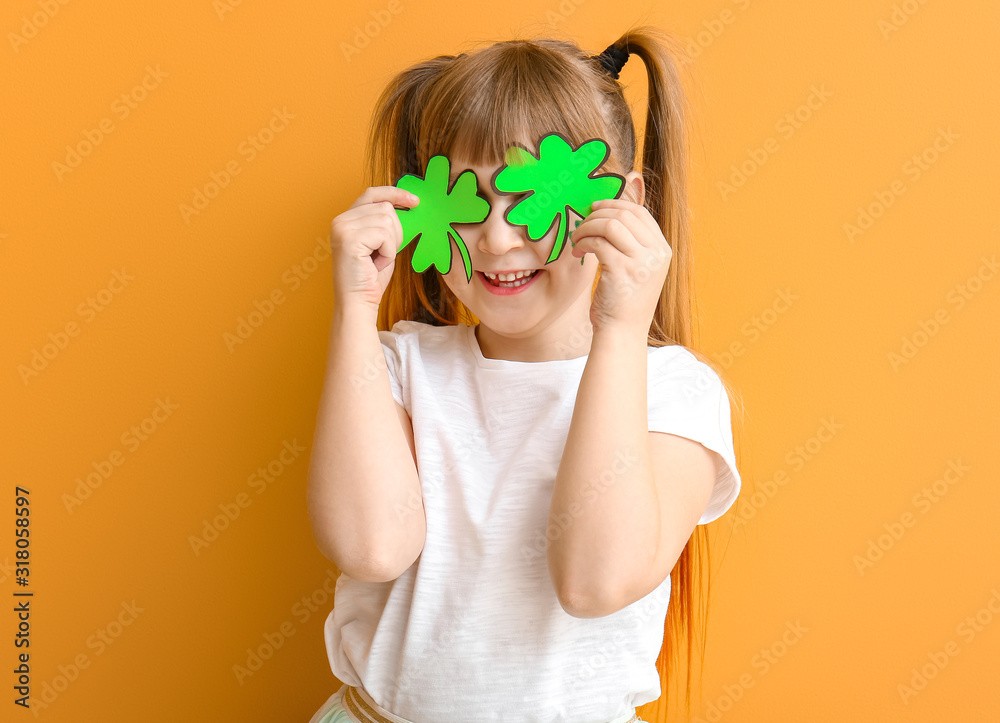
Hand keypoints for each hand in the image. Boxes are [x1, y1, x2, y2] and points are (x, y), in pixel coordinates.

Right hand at [329, 186, 418, 314]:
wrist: (358, 303)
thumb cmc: (370, 278)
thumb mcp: (380, 244)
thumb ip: (385, 224)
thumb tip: (408, 206)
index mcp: (346, 219)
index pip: (372, 194)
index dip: (395, 193)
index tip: (414, 201)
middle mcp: (340, 220)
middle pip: (385, 208)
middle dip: (395, 233)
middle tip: (382, 255)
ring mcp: (343, 228)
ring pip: (388, 220)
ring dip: (391, 245)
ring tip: (377, 260)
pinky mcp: (349, 239)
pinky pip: (385, 235)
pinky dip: (388, 253)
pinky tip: (376, 264)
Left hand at [568, 198, 671, 334]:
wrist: (621, 332)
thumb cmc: (623, 301)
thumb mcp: (636, 268)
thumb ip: (631, 243)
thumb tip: (608, 212)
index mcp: (662, 249)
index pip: (640, 212)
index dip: (615, 204)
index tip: (595, 208)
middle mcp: (656, 253)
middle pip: (624, 214)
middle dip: (597, 215)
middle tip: (581, 226)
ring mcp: (642, 262)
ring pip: (610, 225)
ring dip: (588, 228)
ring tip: (578, 240)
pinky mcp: (623, 271)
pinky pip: (599, 243)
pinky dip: (584, 242)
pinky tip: (579, 252)